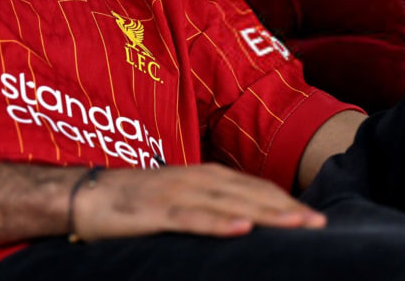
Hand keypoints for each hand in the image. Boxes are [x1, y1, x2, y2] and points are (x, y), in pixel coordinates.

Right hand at [69, 164, 324, 241]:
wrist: (84, 195)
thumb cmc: (134, 201)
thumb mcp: (178, 199)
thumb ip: (209, 204)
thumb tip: (246, 219)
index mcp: (203, 175)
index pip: (254, 187)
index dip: (285, 200)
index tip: (314, 216)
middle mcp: (194, 179)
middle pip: (248, 193)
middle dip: (286, 208)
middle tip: (319, 224)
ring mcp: (174, 194)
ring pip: (228, 204)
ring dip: (264, 214)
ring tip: (295, 225)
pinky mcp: (154, 213)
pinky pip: (191, 219)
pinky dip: (217, 223)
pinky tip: (241, 229)